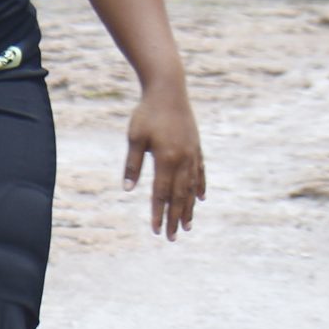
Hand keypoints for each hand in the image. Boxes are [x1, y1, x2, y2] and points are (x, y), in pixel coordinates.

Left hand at [123, 87, 205, 239]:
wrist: (169, 90)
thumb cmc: (147, 114)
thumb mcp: (135, 138)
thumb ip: (133, 165)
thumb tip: (128, 190)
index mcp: (167, 159)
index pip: (161, 193)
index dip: (158, 213)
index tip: (156, 230)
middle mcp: (183, 160)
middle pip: (179, 195)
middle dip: (174, 218)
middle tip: (172, 237)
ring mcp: (192, 154)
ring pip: (191, 187)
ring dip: (189, 208)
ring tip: (187, 226)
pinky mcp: (196, 147)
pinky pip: (199, 173)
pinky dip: (199, 187)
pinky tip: (200, 199)